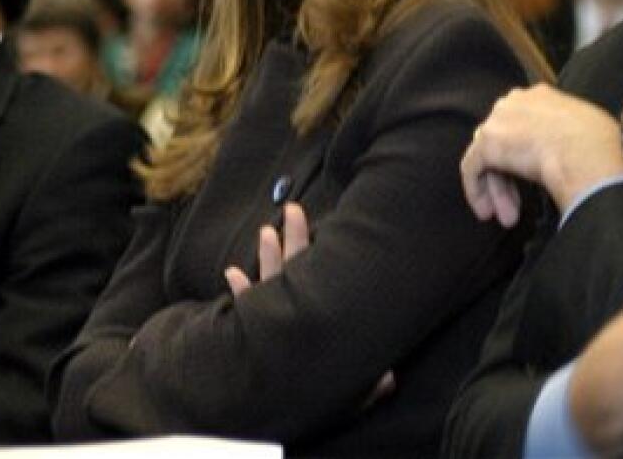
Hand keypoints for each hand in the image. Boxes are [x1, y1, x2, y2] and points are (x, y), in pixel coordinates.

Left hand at [223, 203, 396, 409]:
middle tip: (291, 209)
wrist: (259, 413)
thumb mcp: (346, 395)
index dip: (305, 242)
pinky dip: (238, 289)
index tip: (304, 215)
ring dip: (265, 256)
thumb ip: (367, 386)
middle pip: (290, 267)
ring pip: (266, 281)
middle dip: (292, 237)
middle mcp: (286, 315)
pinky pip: (241, 308)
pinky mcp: (247, 336)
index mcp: (310, 318)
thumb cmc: (305, 400)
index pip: (311, 272)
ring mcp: (264, 323)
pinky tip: (231, 272)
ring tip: (264, 230)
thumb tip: (391, 377)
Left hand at [460, 84, 622, 225]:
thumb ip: (567, 134)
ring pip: (489, 158)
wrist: (588, 154)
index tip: (537, 176)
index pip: (523, 125)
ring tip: (509, 218)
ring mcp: (499, 120)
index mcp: (540, 96)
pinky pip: (472, 168)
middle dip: (509, 178)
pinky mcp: (487, 143)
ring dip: (498, 190)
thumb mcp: (587, 128)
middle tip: (517, 208)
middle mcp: (515, 102)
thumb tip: (569, 152)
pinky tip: (487, 211)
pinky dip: (477, 191)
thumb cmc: (600, 146)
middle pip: (503, 143)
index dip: (526, 155)